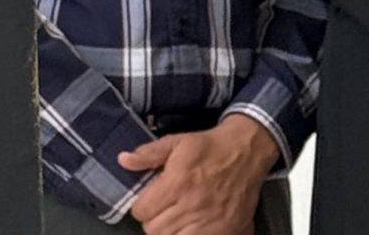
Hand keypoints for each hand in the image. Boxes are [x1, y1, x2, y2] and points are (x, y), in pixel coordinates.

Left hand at [116, 116, 277, 234]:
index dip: (141, 207)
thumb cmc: (209, 147)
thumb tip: (123, 160)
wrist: (246, 153)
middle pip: (155, 230)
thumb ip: (149, 154)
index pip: (142, 211)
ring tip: (175, 220)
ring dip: (169, 232)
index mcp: (177, 183)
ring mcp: (210, 222)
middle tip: (161, 211)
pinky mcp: (226, 231)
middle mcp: (192, 206)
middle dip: (153, 221)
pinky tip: (190, 227)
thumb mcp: (176, 142)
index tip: (147, 202)